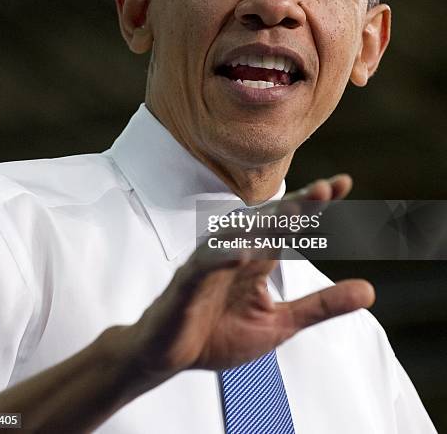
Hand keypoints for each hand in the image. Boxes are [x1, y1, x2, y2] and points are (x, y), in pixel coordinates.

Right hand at [132, 173, 372, 376]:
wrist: (169, 355)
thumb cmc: (219, 333)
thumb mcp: (280, 324)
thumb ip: (320, 305)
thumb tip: (370, 290)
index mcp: (259, 258)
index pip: (290, 225)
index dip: (314, 205)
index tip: (343, 184)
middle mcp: (236, 252)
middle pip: (268, 221)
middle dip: (296, 205)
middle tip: (326, 189)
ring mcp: (211, 264)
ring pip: (238, 234)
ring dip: (265, 222)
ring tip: (294, 211)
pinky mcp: (188, 282)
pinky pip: (206, 264)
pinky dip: (224, 257)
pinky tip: (245, 253)